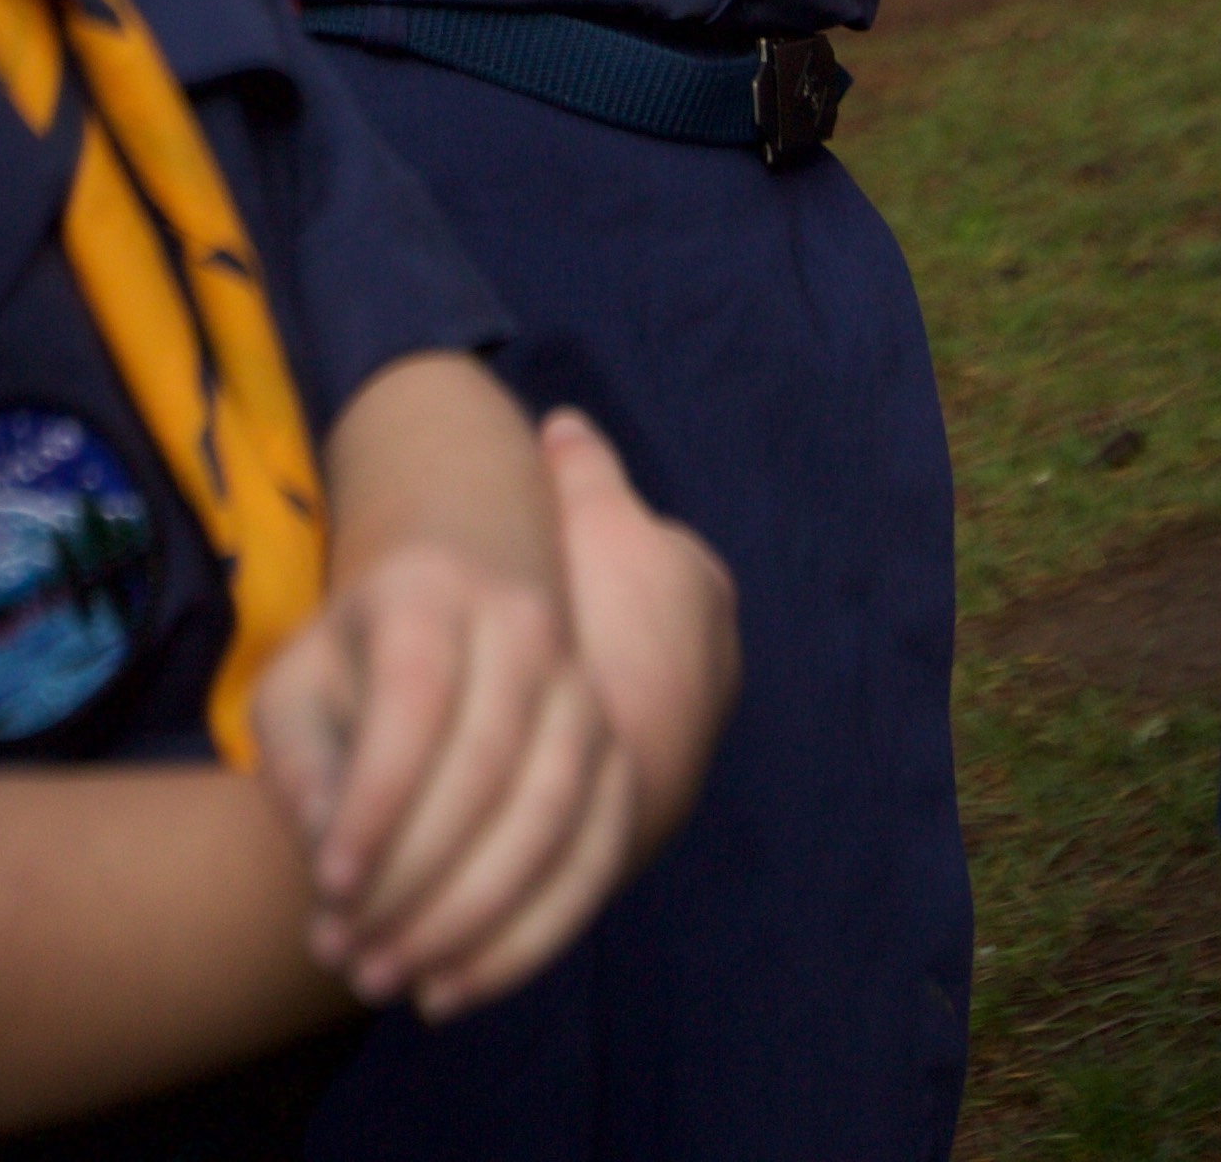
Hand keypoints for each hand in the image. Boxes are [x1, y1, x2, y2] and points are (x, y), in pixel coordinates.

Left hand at [250, 526, 618, 1022]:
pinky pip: (597, 856)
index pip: (415, 698)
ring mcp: (583, 694)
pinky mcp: (618, 757)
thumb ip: (299, 761)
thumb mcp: (298, 690)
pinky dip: (532, 936)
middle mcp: (524, 631)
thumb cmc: (359, 667)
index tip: (328, 888)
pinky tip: (459, 986)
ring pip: (551, 817)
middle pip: (487, 766)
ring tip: (394, 982)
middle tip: (349, 961)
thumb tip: (323, 843)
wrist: (464, 608)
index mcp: (430, 596)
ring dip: (472, 922)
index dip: (377, 803)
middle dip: (415, 881)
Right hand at [539, 409, 734, 866]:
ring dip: (575, 686)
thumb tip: (568, 425)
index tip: (531, 551)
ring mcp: (687, 735)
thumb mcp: (586, 515)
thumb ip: (581, 468)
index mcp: (705, 588)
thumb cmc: (603, 625)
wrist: (605, 767)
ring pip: (618, 690)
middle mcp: (714, 663)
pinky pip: (598, 753)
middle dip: (586, 615)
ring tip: (506, 678)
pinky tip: (517, 733)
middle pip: (635, 620)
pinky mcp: (645, 795)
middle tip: (514, 619)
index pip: (643, 546)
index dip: (580, 540)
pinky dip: (566, 741)